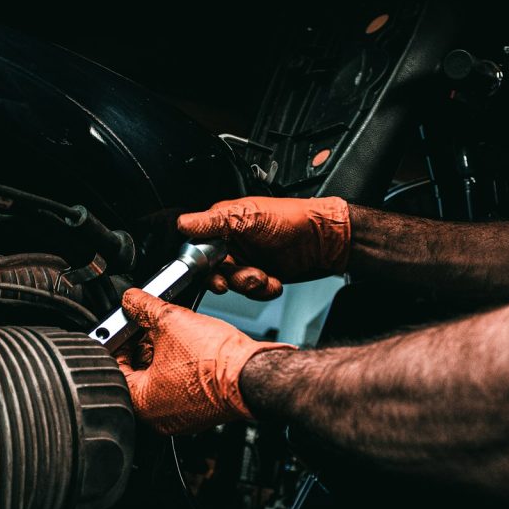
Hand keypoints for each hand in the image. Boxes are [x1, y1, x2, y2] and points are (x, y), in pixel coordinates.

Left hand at [115, 288, 292, 434]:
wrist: (253, 374)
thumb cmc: (216, 362)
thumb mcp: (171, 322)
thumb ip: (144, 308)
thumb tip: (132, 301)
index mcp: (142, 403)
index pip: (115, 368)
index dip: (117, 340)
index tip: (124, 326)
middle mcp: (158, 417)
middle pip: (136, 375)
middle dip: (140, 346)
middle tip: (146, 325)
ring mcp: (180, 417)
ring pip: (158, 380)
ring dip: (160, 355)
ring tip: (170, 332)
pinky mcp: (200, 412)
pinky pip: (178, 387)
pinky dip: (178, 367)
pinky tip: (187, 347)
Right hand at [177, 196, 349, 299]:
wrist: (325, 240)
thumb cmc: (291, 218)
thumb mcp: (248, 215)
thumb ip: (213, 221)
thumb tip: (183, 223)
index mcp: (224, 224)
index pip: (199, 248)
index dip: (203, 266)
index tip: (214, 274)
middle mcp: (232, 243)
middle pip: (215, 272)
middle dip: (230, 279)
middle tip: (243, 278)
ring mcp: (247, 260)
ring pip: (234, 283)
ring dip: (250, 284)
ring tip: (264, 276)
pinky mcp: (261, 275)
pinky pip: (252, 292)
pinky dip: (263, 290)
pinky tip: (274, 281)